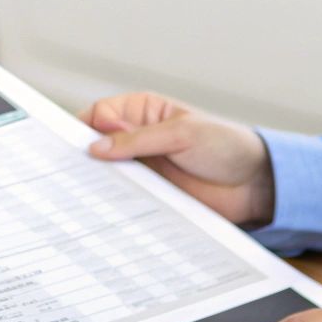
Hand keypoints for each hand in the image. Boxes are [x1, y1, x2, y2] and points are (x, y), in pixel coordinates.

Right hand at [78, 92, 273, 224]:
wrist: (256, 185)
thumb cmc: (225, 146)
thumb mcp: (180, 134)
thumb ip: (137, 140)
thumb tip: (96, 146)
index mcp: (143, 111)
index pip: (100, 114)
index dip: (82, 128)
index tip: (65, 145)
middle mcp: (138, 138)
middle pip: (98, 145)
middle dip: (83, 157)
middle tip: (65, 172)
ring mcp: (144, 167)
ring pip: (108, 173)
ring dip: (97, 182)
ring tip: (79, 194)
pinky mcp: (151, 194)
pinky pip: (124, 198)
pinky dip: (113, 203)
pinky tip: (102, 209)